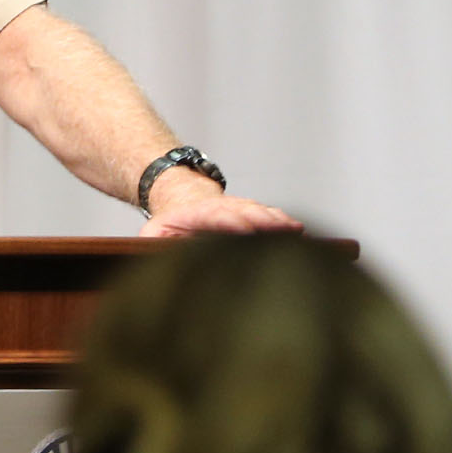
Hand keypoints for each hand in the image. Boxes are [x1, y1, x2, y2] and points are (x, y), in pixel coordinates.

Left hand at [136, 171, 301, 238]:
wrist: (183, 198)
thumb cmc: (170, 223)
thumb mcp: (155, 232)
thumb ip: (155, 242)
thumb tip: (153, 254)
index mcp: (199, 214)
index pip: (217, 216)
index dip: (230, 222)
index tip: (244, 229)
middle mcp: (223, 208)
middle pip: (245, 212)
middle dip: (262, 221)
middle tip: (280, 231)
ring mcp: (239, 208)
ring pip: (261, 212)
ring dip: (277, 222)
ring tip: (295, 230)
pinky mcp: (251, 213)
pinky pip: (270, 216)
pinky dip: (283, 222)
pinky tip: (298, 230)